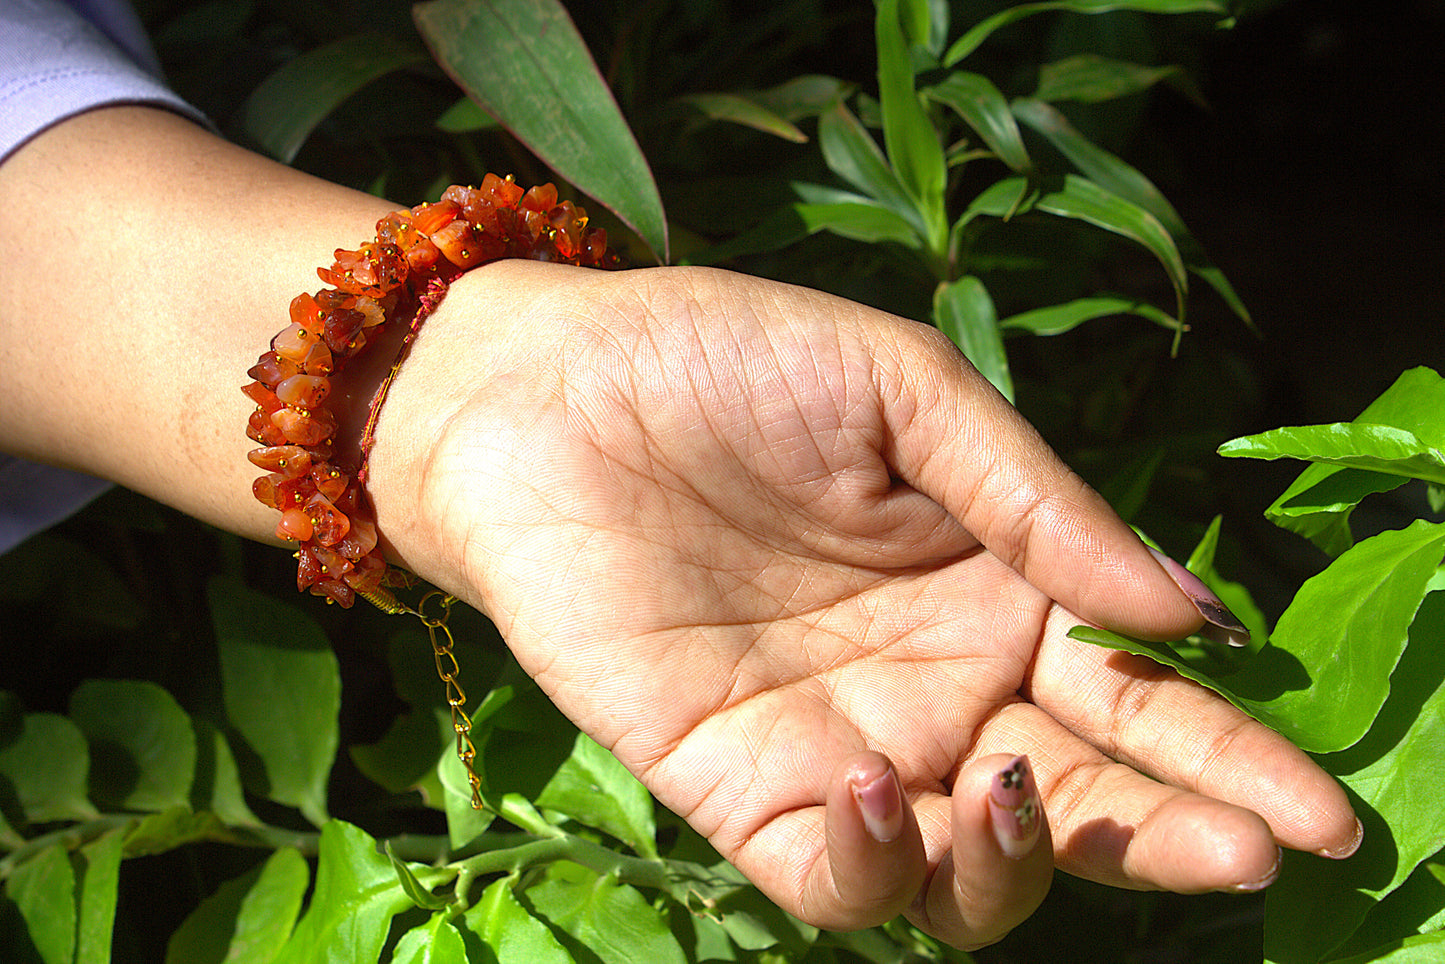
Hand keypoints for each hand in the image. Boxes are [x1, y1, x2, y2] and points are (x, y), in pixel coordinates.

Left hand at [367, 260, 1358, 948]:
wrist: (541, 390)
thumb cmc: (722, 363)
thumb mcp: (903, 393)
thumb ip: (1036, 503)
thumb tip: (1191, 611)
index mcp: (991, 590)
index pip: (1134, 694)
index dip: (1227, 751)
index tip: (1319, 802)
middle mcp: (932, 685)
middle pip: (1081, 798)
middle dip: (1175, 836)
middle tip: (1257, 850)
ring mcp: (839, 742)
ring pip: (970, 869)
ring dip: (1029, 861)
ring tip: (1029, 791)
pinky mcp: (735, 783)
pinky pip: (833, 874)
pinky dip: (880, 861)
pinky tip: (888, 782)